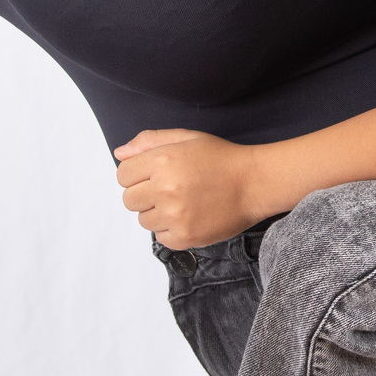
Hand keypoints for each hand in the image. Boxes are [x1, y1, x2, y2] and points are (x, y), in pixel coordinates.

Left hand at [114, 128, 261, 249]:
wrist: (255, 183)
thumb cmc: (221, 158)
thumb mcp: (187, 138)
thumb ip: (149, 141)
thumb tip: (120, 153)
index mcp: (163, 160)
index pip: (122, 175)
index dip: (137, 174)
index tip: (154, 174)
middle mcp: (166, 189)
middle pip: (128, 199)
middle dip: (144, 194)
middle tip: (169, 188)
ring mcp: (175, 216)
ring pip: (143, 220)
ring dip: (157, 213)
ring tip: (182, 202)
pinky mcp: (185, 237)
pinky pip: (160, 237)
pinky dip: (171, 230)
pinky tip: (189, 216)